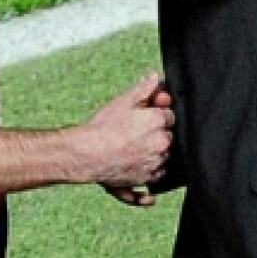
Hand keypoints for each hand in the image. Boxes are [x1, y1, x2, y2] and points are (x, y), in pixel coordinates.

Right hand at [75, 73, 173, 191]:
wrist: (87, 155)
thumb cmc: (102, 129)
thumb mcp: (123, 101)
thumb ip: (144, 89)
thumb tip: (155, 78)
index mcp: (158, 121)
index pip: (169, 115)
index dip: (155, 114)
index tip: (142, 117)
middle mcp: (161, 144)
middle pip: (167, 135)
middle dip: (155, 132)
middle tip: (134, 131)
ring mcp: (155, 163)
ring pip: (163, 154)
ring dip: (153, 150)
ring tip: (131, 146)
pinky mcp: (147, 179)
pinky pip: (156, 174)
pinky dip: (150, 169)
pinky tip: (134, 161)